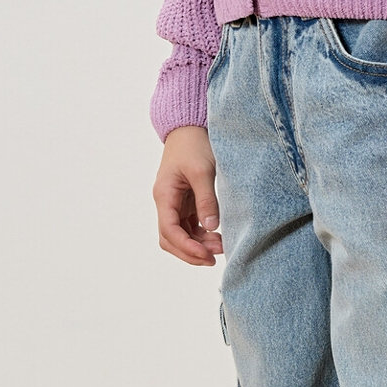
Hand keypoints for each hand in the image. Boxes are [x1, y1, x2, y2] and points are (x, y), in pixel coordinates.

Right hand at [155, 126, 222, 264]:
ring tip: (221, 247)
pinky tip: (217, 238)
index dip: (186, 247)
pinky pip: (189, 226)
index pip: (169, 231)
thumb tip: (212, 227)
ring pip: (181, 235)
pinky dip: (201, 236)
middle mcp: (166, 202)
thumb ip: (207, 200)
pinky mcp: (186, 202)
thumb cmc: (194, 145)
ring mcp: (175, 204)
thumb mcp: (203, 171)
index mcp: (164, 195)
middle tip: (214, 258)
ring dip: (198, 245)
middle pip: (171, 239)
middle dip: (190, 252)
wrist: (191, 127)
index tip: (206, 255)